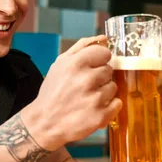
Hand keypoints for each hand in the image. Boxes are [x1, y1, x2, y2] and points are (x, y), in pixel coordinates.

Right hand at [22, 35, 121, 150]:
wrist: (44, 123)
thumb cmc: (53, 92)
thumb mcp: (60, 63)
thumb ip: (82, 46)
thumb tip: (104, 38)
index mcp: (76, 63)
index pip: (105, 53)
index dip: (98, 61)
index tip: (90, 69)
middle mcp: (86, 80)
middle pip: (109, 70)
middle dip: (99, 78)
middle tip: (84, 87)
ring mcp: (95, 99)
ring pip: (113, 87)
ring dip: (104, 92)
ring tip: (87, 99)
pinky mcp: (100, 116)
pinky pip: (117, 103)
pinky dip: (109, 107)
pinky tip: (94, 108)